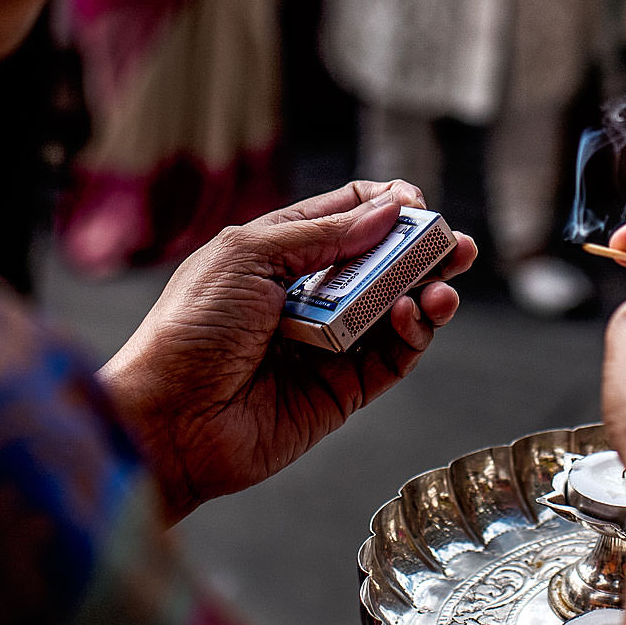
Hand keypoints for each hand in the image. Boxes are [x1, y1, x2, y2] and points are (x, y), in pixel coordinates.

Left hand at [99, 181, 475, 521]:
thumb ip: (322, 234)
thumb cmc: (191, 330)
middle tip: (457, 243)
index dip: (384, 205)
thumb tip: (388, 211)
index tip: (415, 203)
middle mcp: (307, 296)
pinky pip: (392, 358)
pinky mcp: (342, 391)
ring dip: (427, 291)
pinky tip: (412, 314)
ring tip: (442, 283)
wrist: (168, 421)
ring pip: (396, 310)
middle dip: (423, 249)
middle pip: (382, 262)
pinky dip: (412, 335)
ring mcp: (328, 344)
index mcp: (276, 253)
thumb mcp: (248, 257)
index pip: (345, 215)